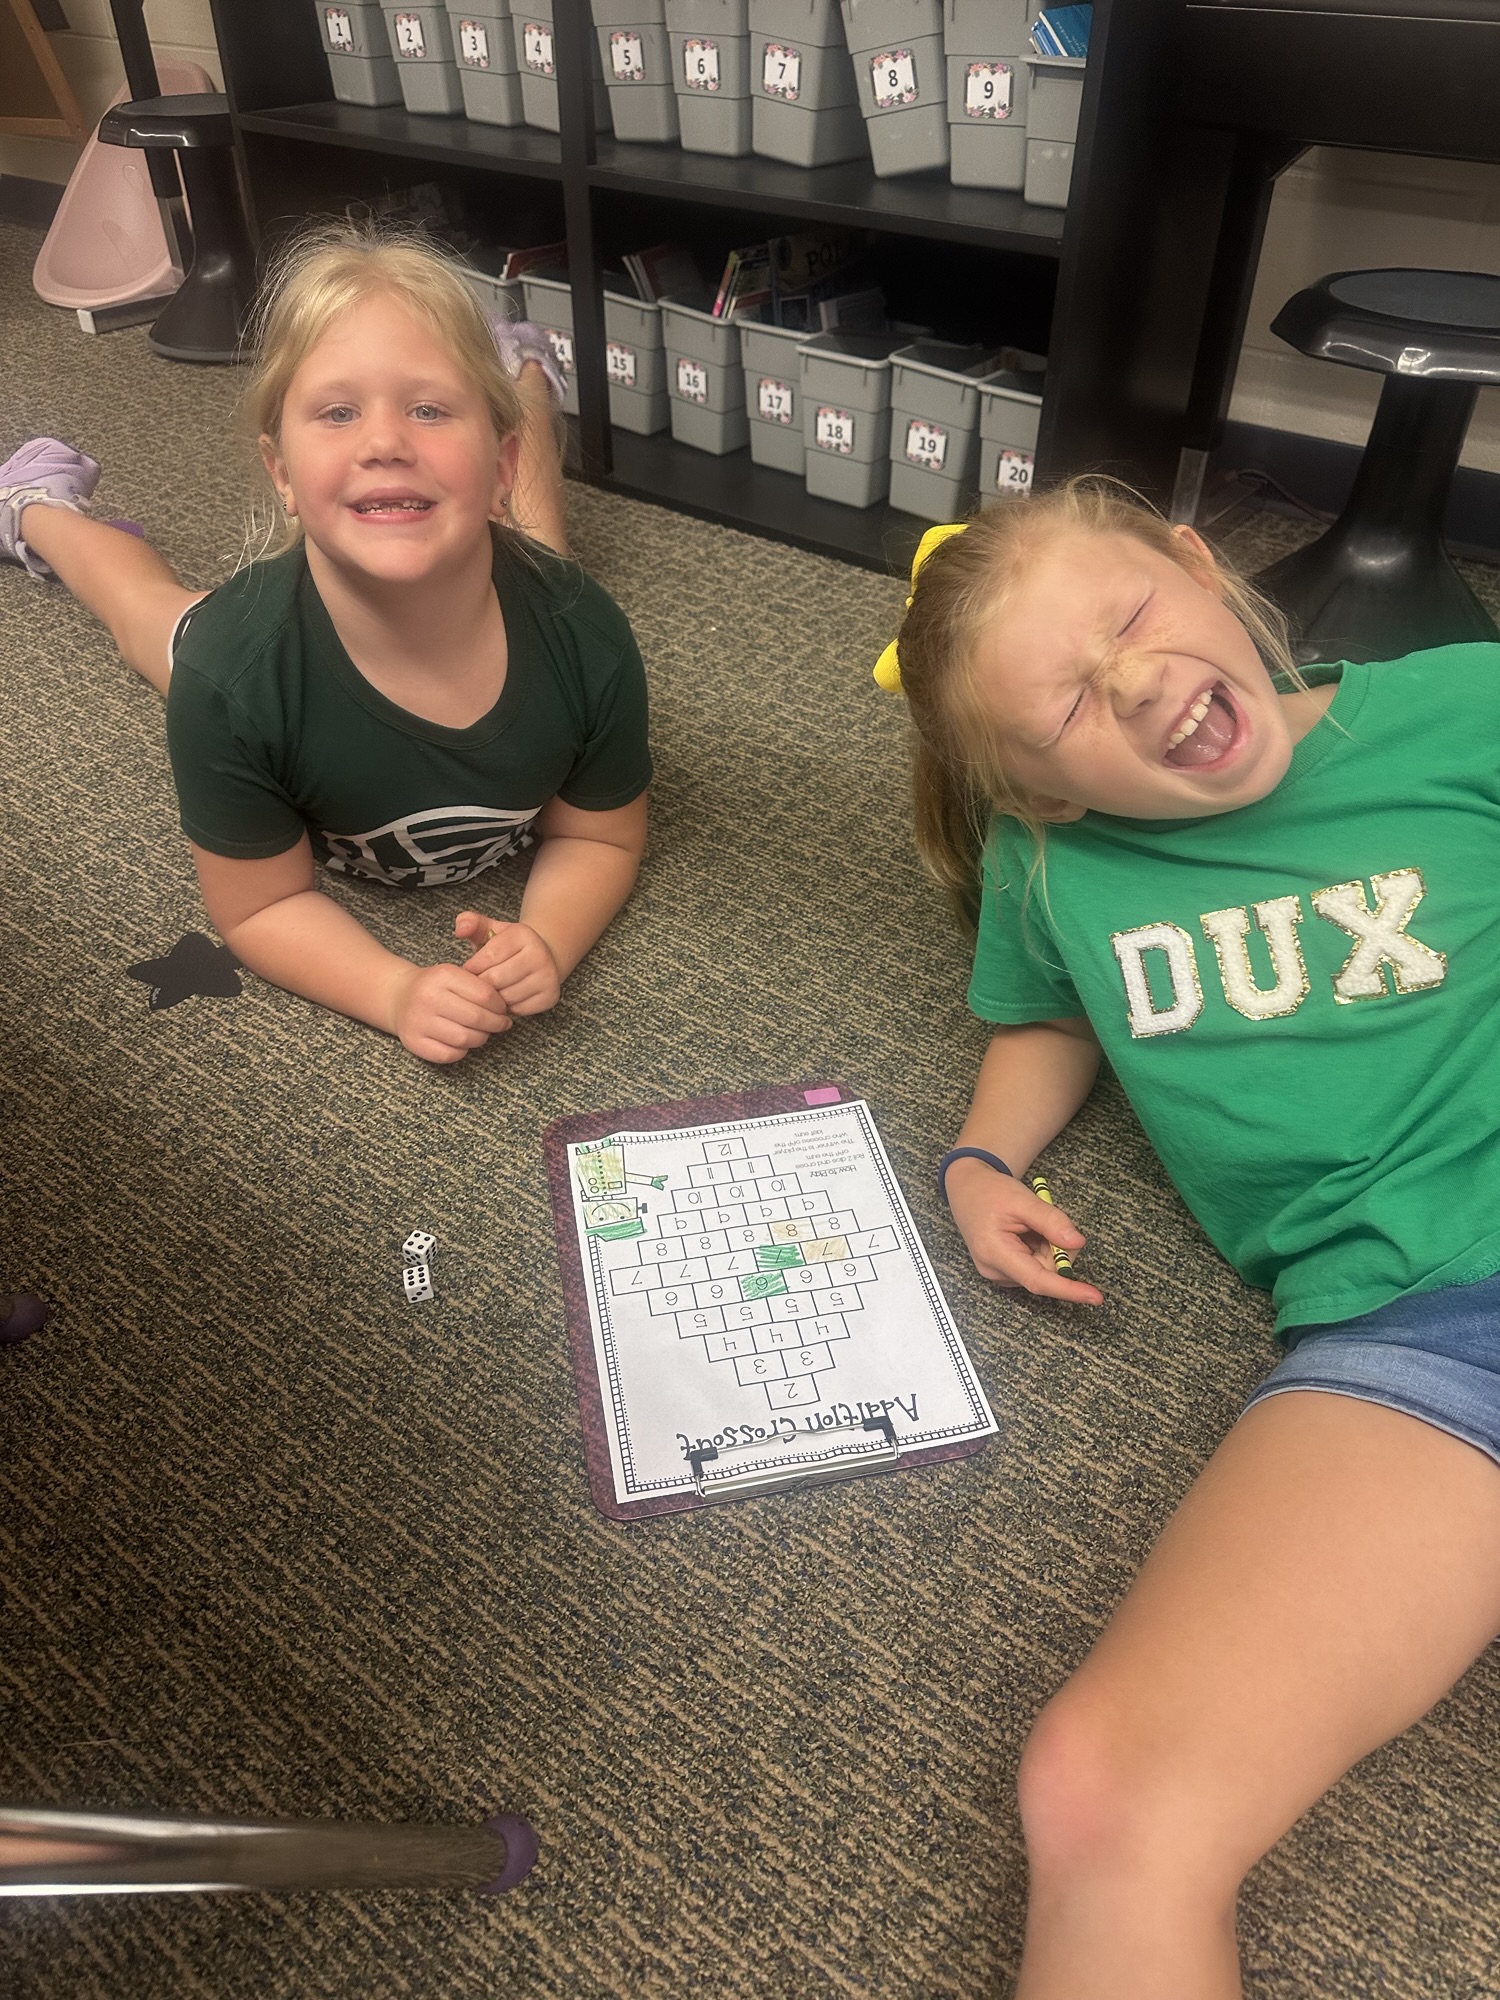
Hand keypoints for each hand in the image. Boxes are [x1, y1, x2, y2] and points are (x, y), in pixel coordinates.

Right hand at [390, 960, 512, 1064]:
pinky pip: (449, 1054)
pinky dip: (462, 1051)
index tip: (503, 1009)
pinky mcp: (414, 1042)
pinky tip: (464, 1042)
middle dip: (496, 1024)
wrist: (398, 996)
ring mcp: (419, 1021)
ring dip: (481, 1038)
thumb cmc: (434, 987)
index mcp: (442, 976)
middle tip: (501, 1024)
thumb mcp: (454, 975)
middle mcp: (428, 998)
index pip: (484, 995)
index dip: (500, 1005)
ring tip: (483, 1032)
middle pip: (477, 1018)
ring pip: (465, 1039)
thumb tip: (506, 1008)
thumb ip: (478, 987)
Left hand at [455, 912, 561, 1015]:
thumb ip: (470, 923)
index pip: (489, 956)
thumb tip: (461, 929)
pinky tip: (507, 996)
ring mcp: (548, 977)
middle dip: (482, 983)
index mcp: (523, 935)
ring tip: (492, 988)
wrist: (544, 957)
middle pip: (496, 979)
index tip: (469, 969)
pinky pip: (518, 1009)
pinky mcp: (550, 997)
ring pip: (506, 997)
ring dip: (493, 997)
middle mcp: (540, 954)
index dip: (473, 966)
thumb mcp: (490, 929)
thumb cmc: (509, 946)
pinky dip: (507, 1006)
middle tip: (478, 982)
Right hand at [944, 1157, 1102, 1305]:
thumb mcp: (1022, 1200)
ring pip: (1042, 1269)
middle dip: (1056, 1248)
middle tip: (1045, 1220)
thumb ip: (1051, 1221)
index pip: (1038, 1280)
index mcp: (995, 1253)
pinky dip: (1039, 1249)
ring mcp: (998, 1273)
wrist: (967, 1188)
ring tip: (1029, 1224)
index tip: (1094, 1297)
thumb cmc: (990, 1192)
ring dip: (1047, 1247)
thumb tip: (1077, 1243)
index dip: (1068, 1289)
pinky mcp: (1003, 1270)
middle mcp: (995, 1271)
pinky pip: (1034, 1266)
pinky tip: (1026, 1233)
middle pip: (1045, 1272)